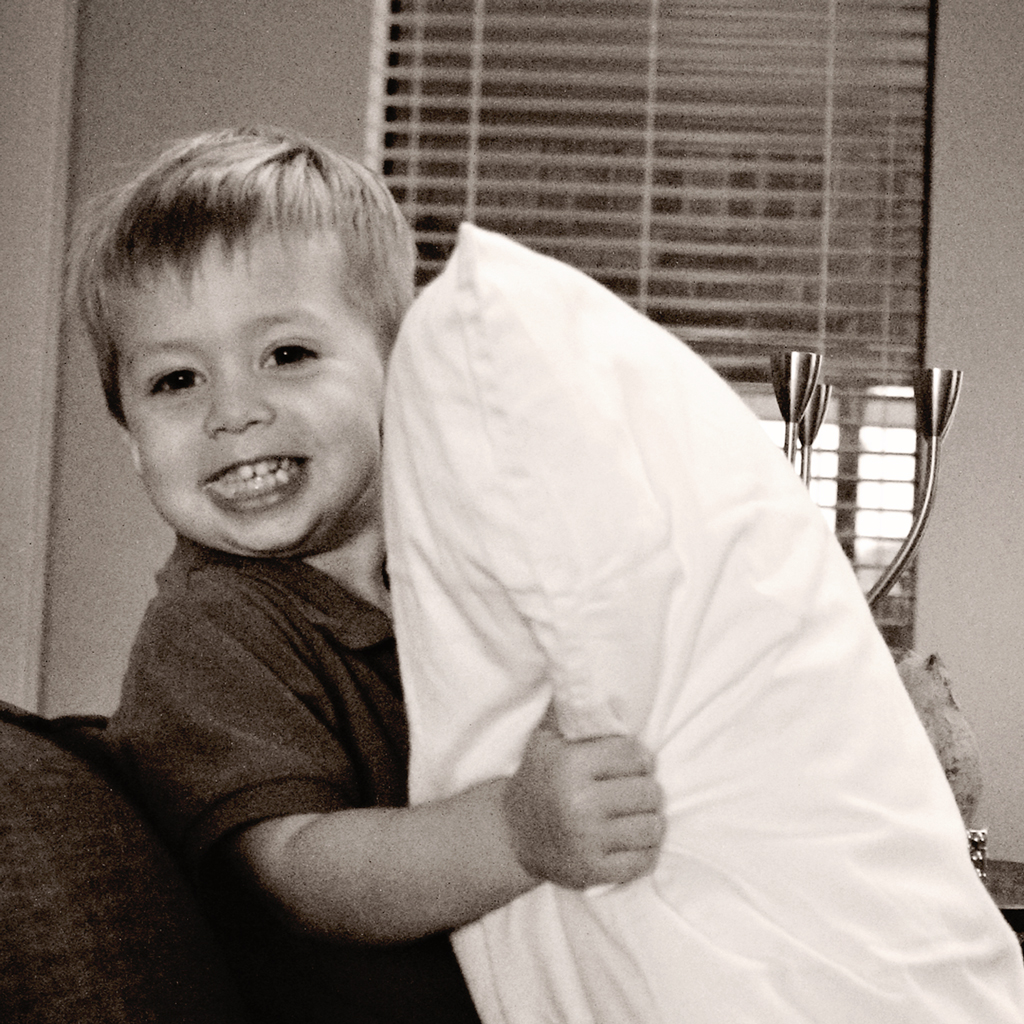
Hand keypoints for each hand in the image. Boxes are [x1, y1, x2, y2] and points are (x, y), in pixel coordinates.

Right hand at [502, 711, 665, 888]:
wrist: (513, 834)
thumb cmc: (539, 779)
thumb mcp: (545, 740)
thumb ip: (572, 713)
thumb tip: (600, 687)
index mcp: (570, 766)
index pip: (634, 755)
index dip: (638, 757)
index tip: (631, 763)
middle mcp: (579, 804)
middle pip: (648, 792)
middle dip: (646, 788)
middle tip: (633, 789)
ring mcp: (588, 842)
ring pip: (652, 827)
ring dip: (648, 820)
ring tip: (634, 814)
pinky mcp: (594, 872)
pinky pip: (643, 861)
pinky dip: (644, 850)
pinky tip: (629, 839)